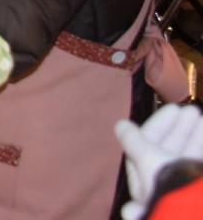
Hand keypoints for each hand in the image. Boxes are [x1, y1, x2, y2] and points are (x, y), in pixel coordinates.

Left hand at [115, 103, 202, 217]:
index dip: (159, 125)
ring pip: (186, 154)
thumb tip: (120, 125)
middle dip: (179, 128)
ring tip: (198, 114)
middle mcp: (162, 185)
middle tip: (189, 110)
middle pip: (169, 150)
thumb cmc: (168, 182)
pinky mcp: (196, 186)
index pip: (146, 147)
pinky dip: (200, 143)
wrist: (197, 206)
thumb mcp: (147, 158)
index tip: (173, 109)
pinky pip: (197, 160)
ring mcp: (181, 186)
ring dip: (192, 133)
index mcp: (144, 182)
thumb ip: (133, 141)